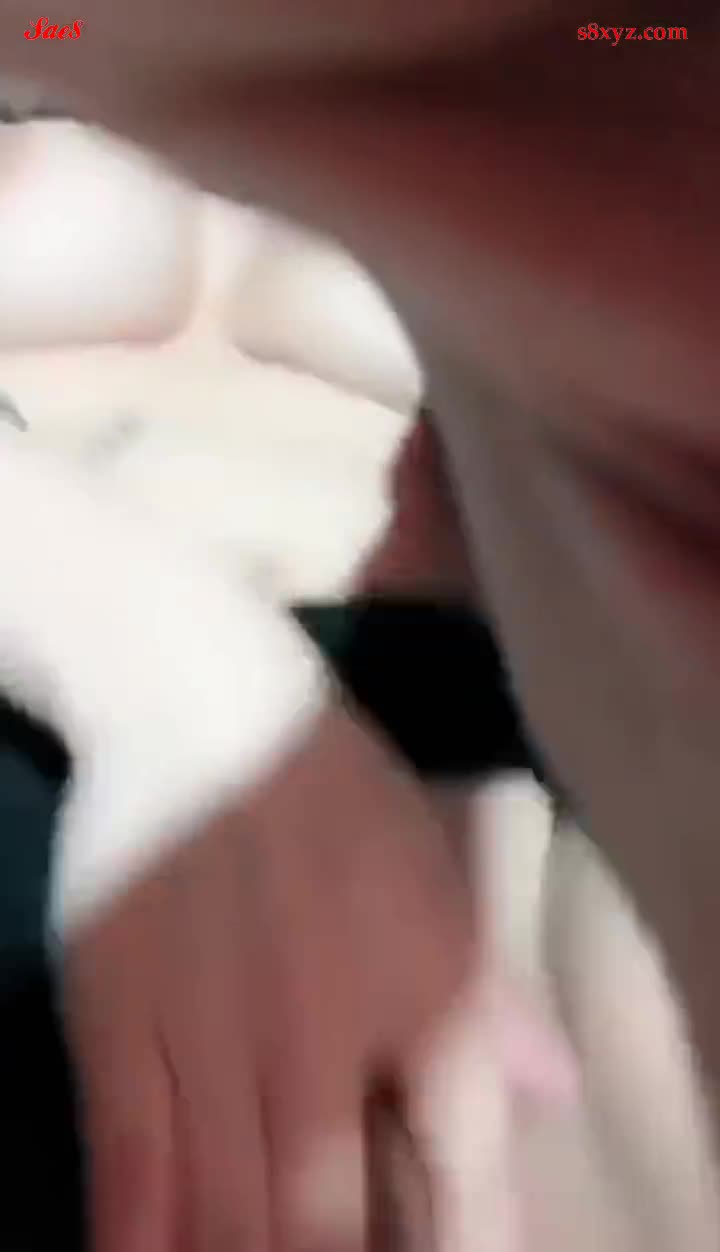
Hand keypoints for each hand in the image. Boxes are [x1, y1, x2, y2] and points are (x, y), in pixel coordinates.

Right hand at [62, 698, 472, 1251]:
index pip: (458, 1158)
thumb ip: (486, 991)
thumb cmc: (329, 785)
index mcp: (420, 989)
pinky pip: (133, 1166)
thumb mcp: (432, 870)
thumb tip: (552, 1085)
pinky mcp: (121, 1027)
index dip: (466, 1238)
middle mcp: (324, 1039)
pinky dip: (146, 1236)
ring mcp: (215, 1041)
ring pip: (229, 1210)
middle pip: (325, 1220)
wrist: (198, 703)